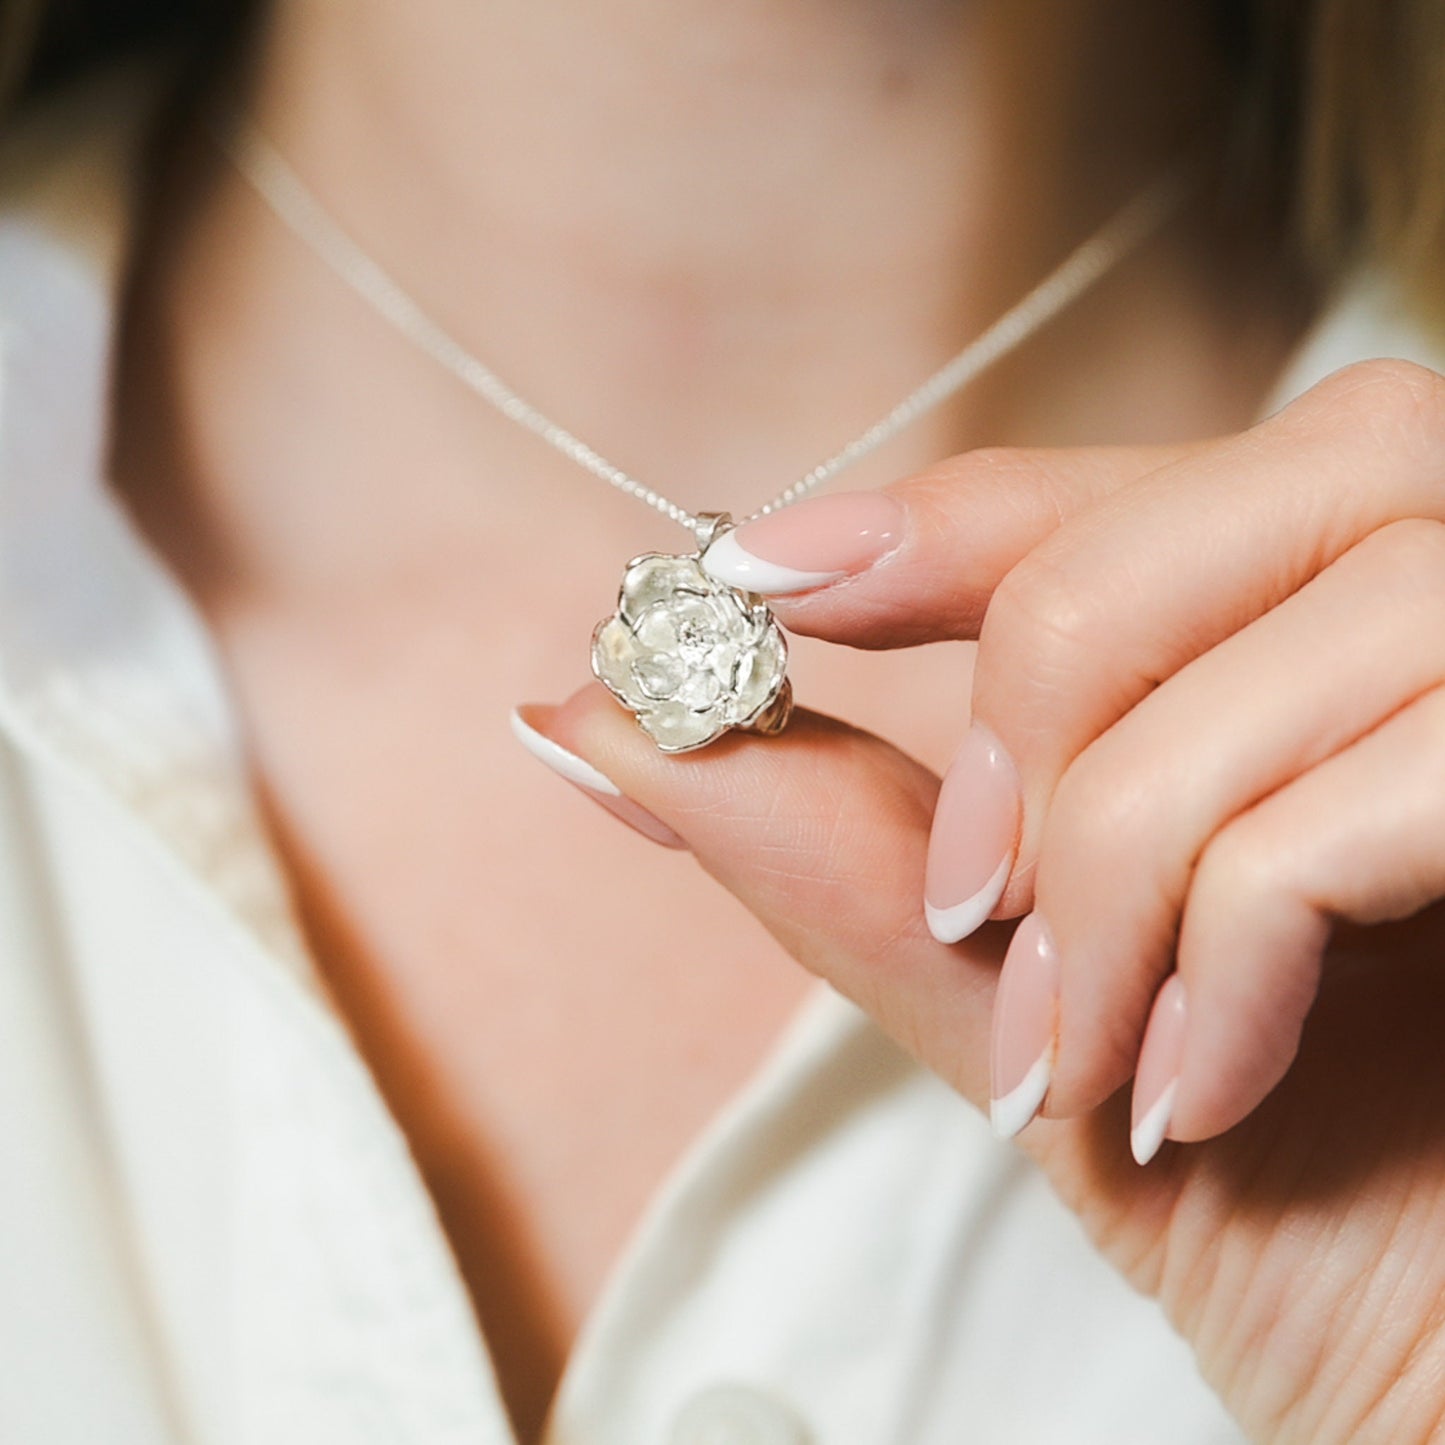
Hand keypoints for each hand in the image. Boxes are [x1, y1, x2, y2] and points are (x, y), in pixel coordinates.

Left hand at [517, 359, 1444, 1440]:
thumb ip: (826, 836)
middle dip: (1020, 727)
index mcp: (1292, 640)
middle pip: (1153, 543)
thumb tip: (587, 714)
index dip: (927, 524)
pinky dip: (1227, 953)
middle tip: (969, 917)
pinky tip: (1206, 1084)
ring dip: (1112, 877)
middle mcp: (1425, 606)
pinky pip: (1343, 810)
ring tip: (1088, 1056)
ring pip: (1257, 658)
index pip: (1094, 501)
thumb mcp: (1016, 988)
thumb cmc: (1265, 1183)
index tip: (763, 578)